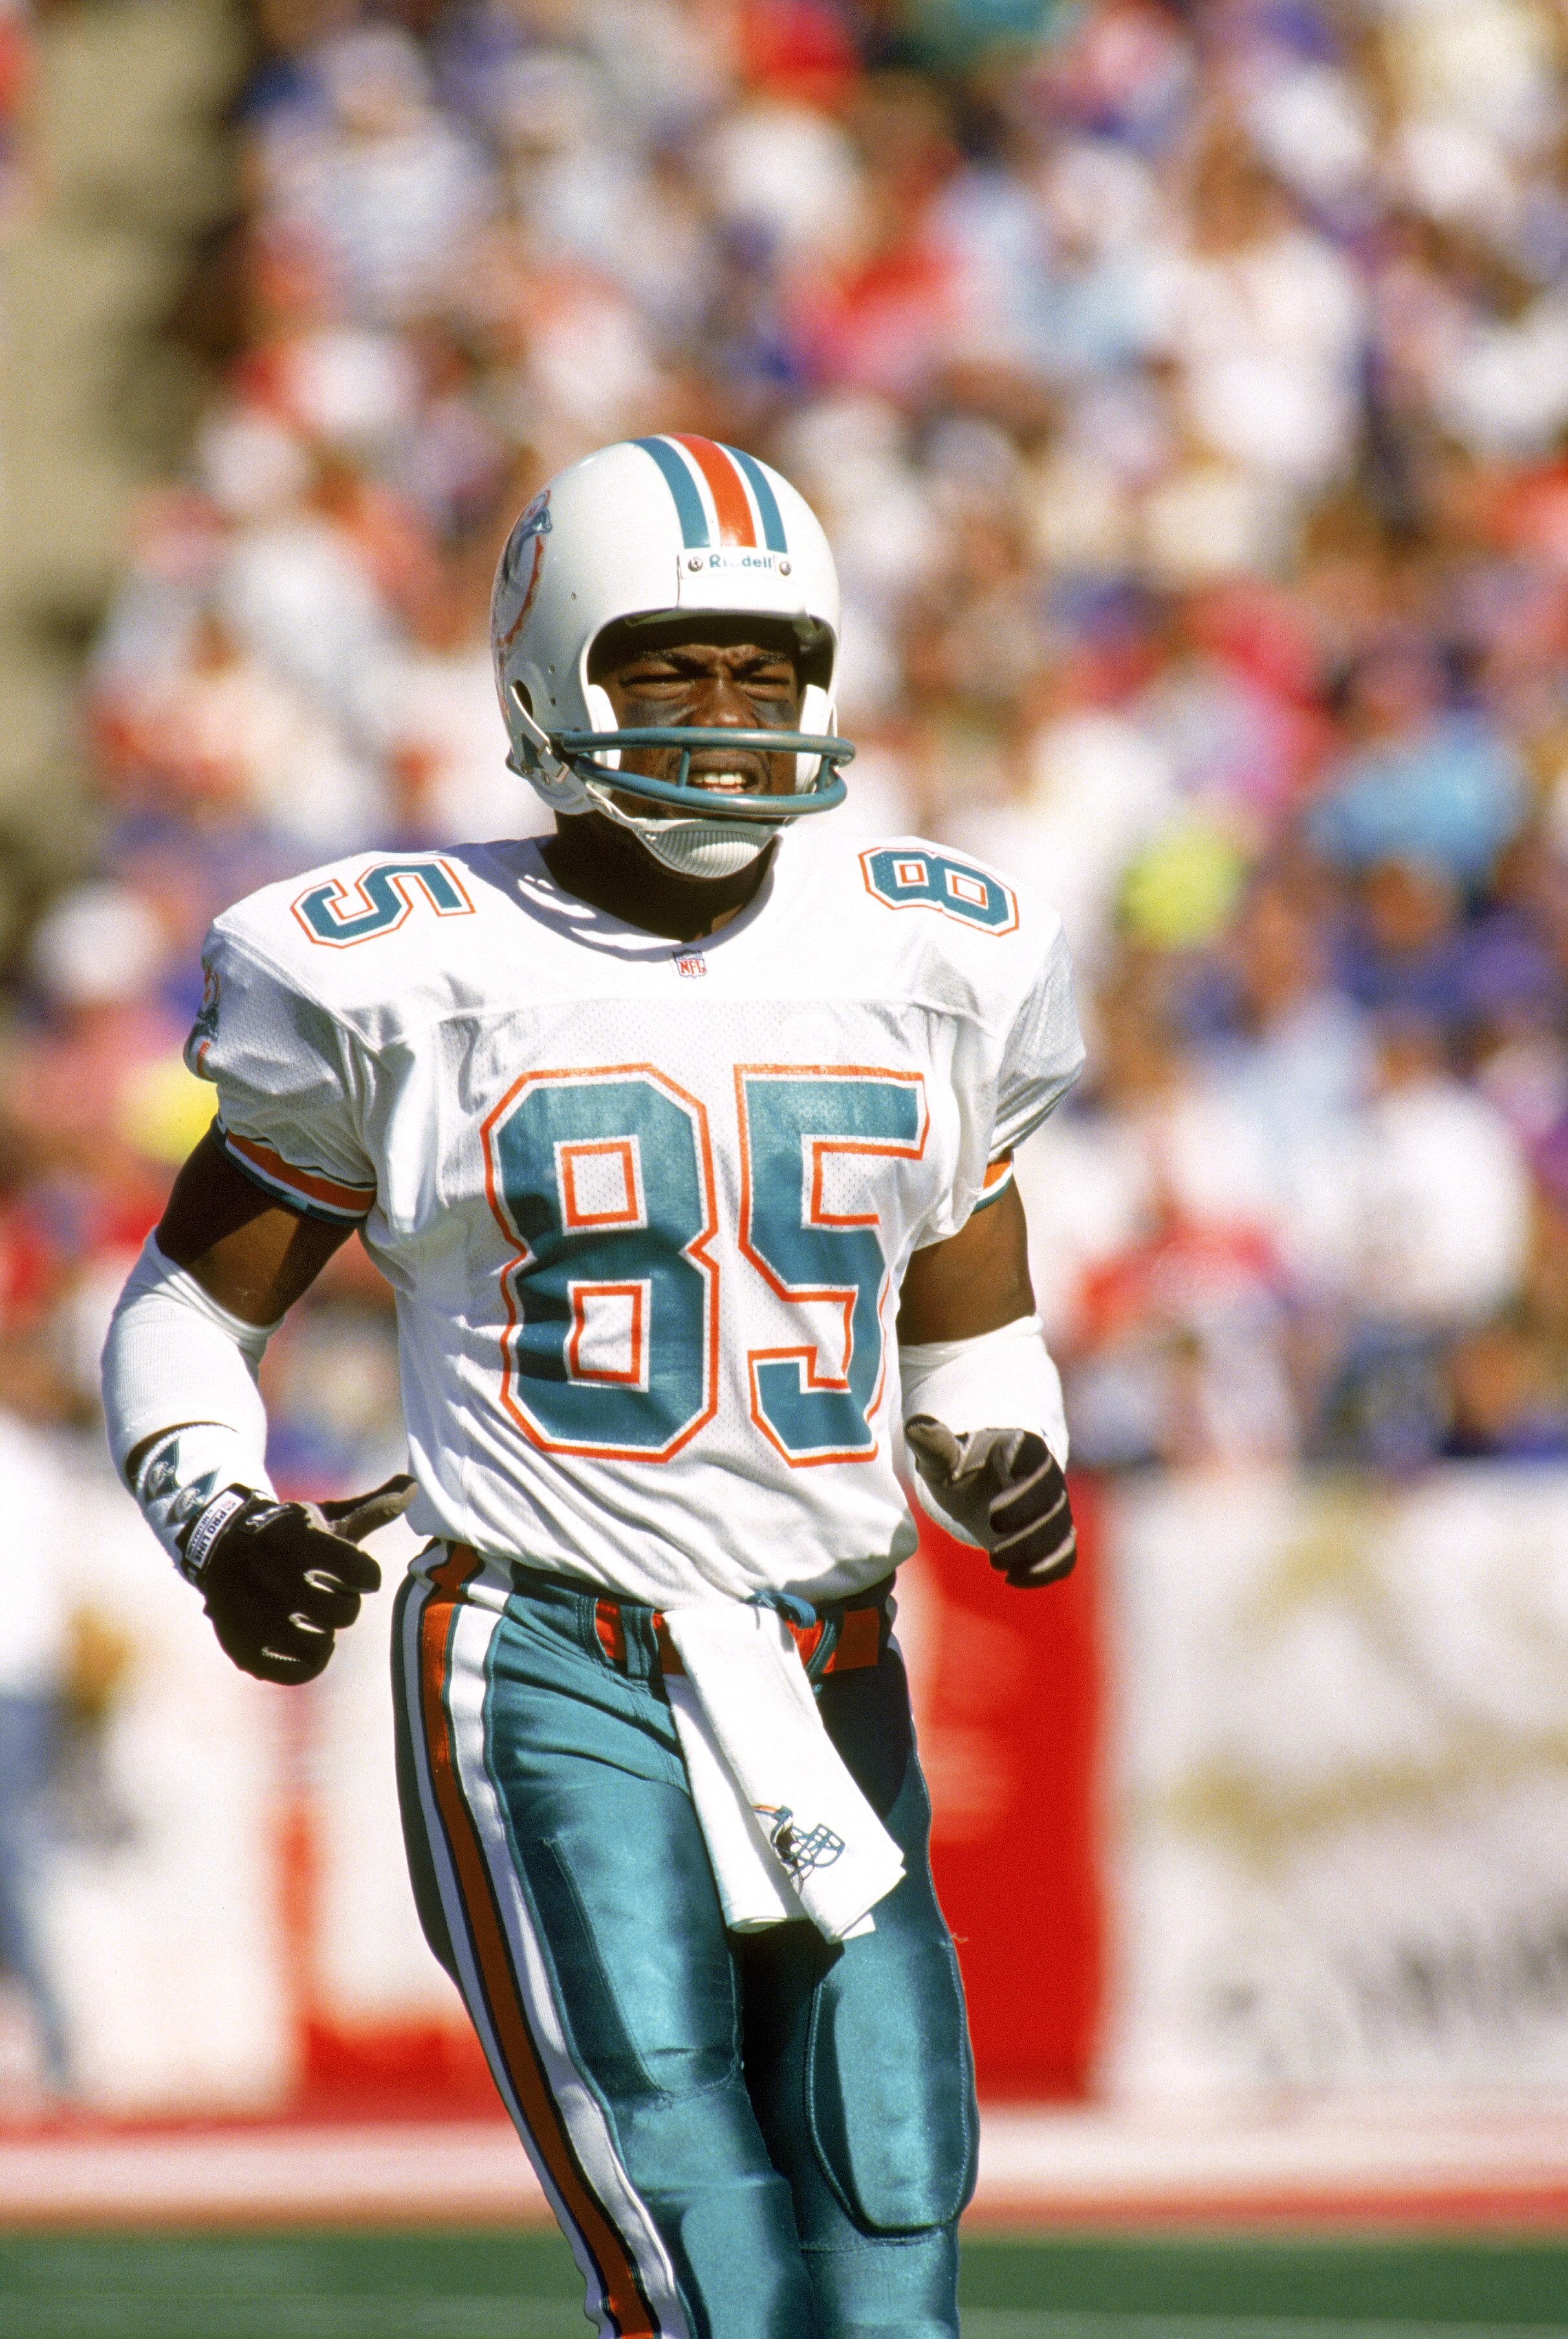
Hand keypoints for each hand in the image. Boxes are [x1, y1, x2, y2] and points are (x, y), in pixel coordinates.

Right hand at [184, 1474, 415, 1684]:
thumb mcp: (326, 1517)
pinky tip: (306, 1641)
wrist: (220, 1548)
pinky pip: (298, 1672)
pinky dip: (310, 1661)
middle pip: (346, 1612)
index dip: (367, 1575)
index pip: (364, 1573)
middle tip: (327, 1592)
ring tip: (309, 1614)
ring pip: (323, 1643)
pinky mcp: (244, 1648)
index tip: (355, 1570)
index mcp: (301, 1544)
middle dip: (344, 1602)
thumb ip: (374, 1508)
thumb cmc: (288, 1533)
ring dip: (325, 1630)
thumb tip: (415, 1486)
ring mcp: (257, 1618)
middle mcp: (276, 1580)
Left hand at [902, 1420, 1075, 1588]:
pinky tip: (1014, 1578)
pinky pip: (1064, 1556)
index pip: (1040, 1468)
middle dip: (1027, 1533)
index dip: (1023, 1495)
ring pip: (1062, 1534)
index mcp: (1025, 1450)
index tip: (993, 1513)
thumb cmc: (959, 1465)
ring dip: (1035, 1556)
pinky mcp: (1052, 1536)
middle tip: (993, 1552)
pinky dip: (1046, 1571)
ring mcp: (1053, 1509)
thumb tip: (916, 1426)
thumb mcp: (943, 1456)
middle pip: (1055, 1506)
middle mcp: (1047, 1479)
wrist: (973, 1486)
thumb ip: (934, 1445)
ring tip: (998, 1564)